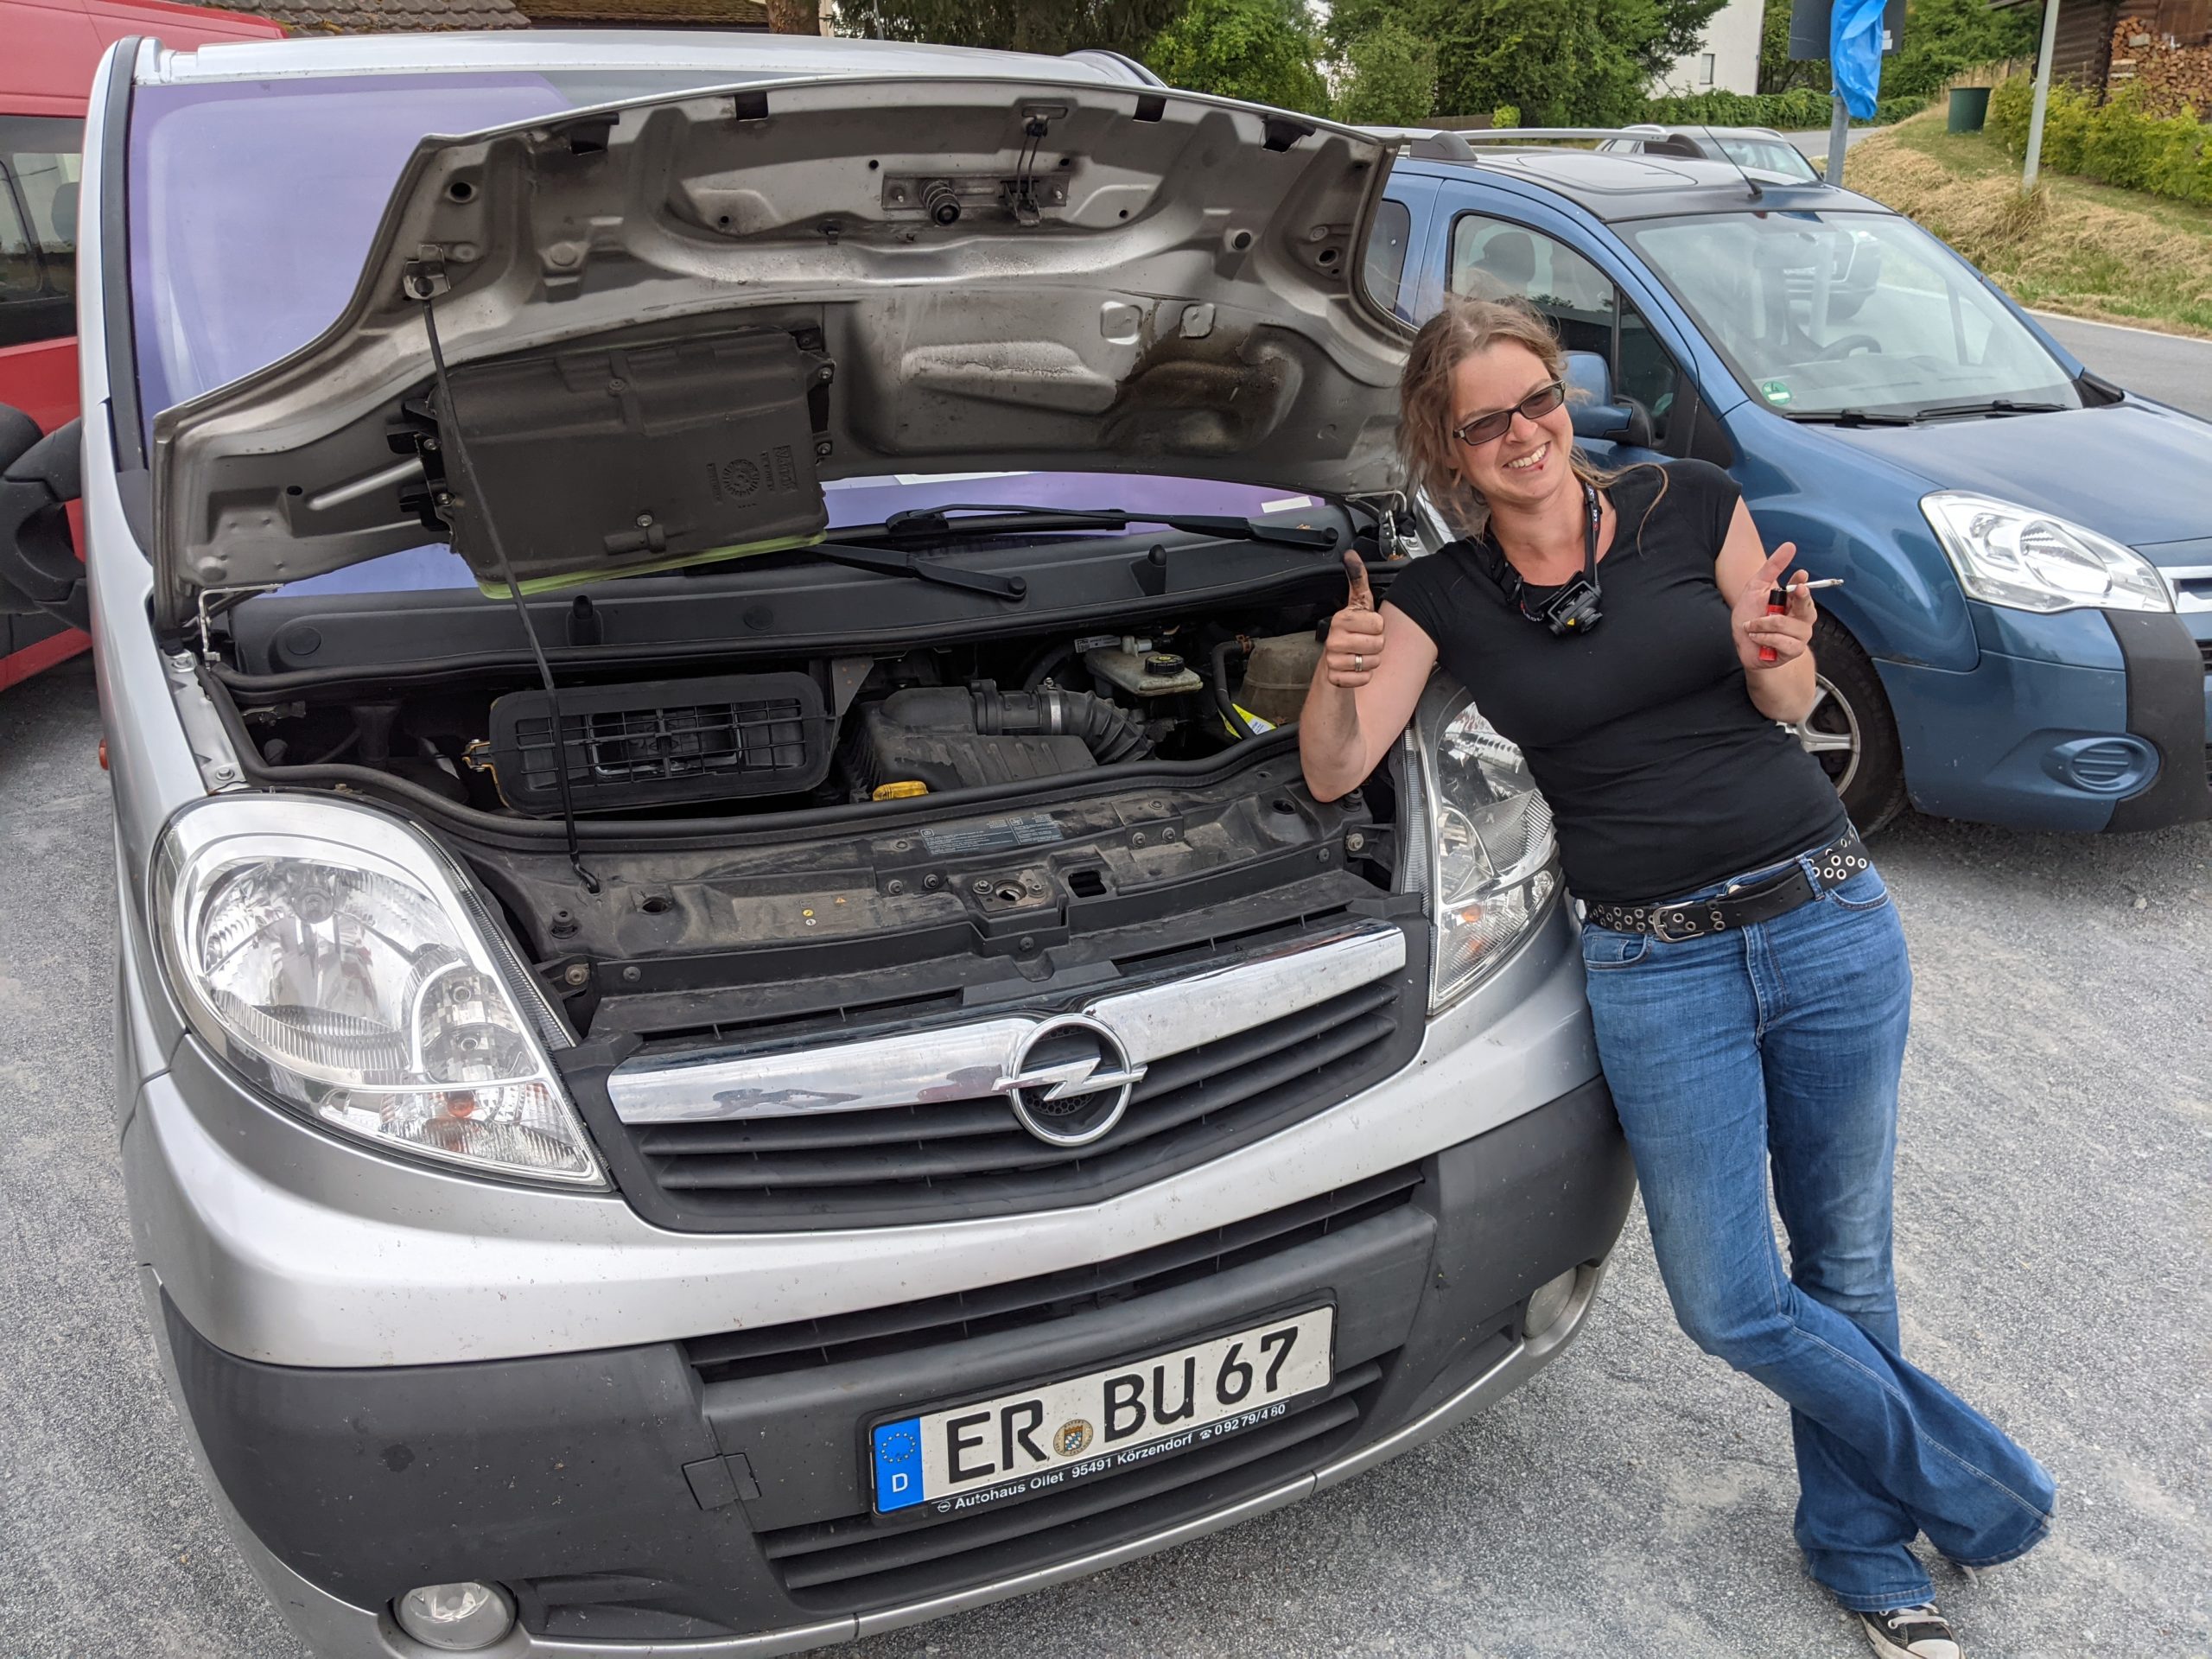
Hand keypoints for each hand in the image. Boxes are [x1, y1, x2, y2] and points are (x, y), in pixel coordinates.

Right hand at [1325, 549, 1385, 687]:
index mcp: (1341, 619)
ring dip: (1371, 661)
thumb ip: (1357, 580)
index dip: (1377, 627)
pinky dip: (1364, 676)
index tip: (1367, 627)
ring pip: (1373, 662)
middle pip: (1378, 644)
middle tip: (1364, 643)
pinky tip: (1355, 669)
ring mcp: (1333, 659)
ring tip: (1360, 655)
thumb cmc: (1351, 632)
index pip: (1378, 623)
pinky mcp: (1335, 678)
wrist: (1335, 662)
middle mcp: (1334, 638)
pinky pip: (1364, 678)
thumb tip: (1351, 555)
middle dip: (1377, 646)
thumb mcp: (1357, 605)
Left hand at [1732, 542, 1815, 670]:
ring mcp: (1800, 636)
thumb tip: (1790, 545)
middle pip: (1808, 608)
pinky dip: (1766, 638)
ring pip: (1789, 626)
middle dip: (1801, 599)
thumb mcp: (1755, 588)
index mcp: (1795, 601)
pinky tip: (1756, 637)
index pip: (1804, 590)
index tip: (1800, 576)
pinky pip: (1784, 643)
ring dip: (1764, 624)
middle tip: (1796, 591)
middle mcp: (1802, 618)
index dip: (1802, 584)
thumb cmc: (1750, 616)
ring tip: (1751, 625)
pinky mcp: (1793, 651)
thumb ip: (1772, 568)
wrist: (1741, 645)